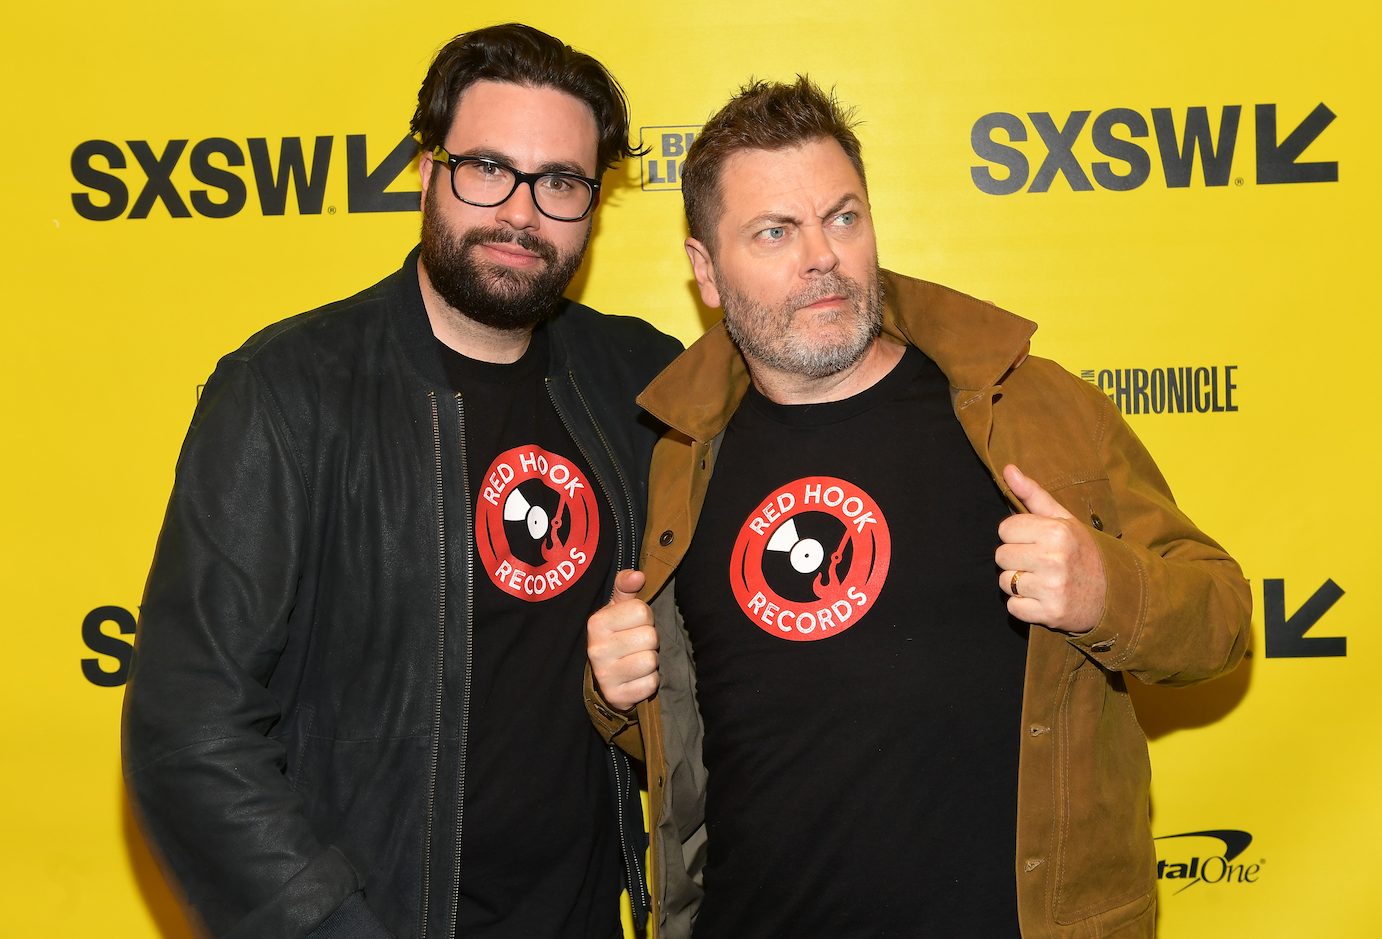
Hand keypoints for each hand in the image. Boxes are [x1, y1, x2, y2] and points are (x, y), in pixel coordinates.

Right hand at [587, 569, 659, 711]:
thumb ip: (625, 586)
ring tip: (637, 659)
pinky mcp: (616, 697)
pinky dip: (649, 681)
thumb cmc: (616, 635)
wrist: (605, 676)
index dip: (645, 618)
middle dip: (650, 640)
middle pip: (650, 637)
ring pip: (651, 661)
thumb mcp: (617, 607)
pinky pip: (650, 684)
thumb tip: (638, 575)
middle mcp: (596, 649)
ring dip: (651, 661)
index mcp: (597, 623)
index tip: (634, 625)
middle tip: (637, 645)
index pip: (642, 611)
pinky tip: (636, 677)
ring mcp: (605, 675)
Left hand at [995, 464, 1105, 633]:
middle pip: (1001, 556)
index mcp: (1057, 532)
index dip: (1017, 535)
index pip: (1005, 529)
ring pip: (1005, 582)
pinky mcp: (1050, 614)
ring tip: (1041, 580)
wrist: (1115, 594)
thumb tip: (1008, 469)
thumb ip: (1033, 494)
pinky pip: (1013, 607)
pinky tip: (1042, 598)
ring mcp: (1052, 589)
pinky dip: (1023, 605)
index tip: (1035, 541)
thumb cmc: (1083, 552)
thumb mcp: (1064, 520)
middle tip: (1038, 562)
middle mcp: (1054, 559)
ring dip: (1018, 583)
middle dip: (1016, 559)